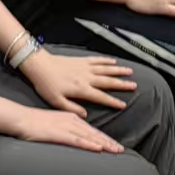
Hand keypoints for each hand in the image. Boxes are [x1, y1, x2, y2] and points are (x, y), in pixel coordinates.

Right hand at [11, 106, 122, 151]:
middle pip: (94, 134)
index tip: (115, 146)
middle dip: (109, 142)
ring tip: (115, 150)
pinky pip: (77, 140)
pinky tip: (98, 149)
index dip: (105, 139)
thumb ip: (66, 129)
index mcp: (72, 118)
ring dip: (104, 144)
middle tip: (121, 150)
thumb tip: (75, 136)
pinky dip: (89, 144)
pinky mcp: (58, 133)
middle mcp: (73, 121)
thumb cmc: (35, 123)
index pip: (92, 131)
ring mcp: (66, 127)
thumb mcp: (55, 123)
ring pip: (89, 137)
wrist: (21, 119)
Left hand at [21, 48, 136, 114]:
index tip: (123, 104)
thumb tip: (85, 115)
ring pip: (106, 69)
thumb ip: (72, 108)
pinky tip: (114, 62)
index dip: (113, 101)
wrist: (40, 65)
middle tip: (134, 85)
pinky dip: (107, 61)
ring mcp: (85, 67)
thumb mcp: (57, 101)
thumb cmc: (46, 85)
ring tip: (130, 72)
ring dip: (118, 71)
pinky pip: (97, 60)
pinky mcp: (81, 60)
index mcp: (81, 89)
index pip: (101, 97)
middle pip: (108, 81)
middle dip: (122, 84)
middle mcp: (86, 77)